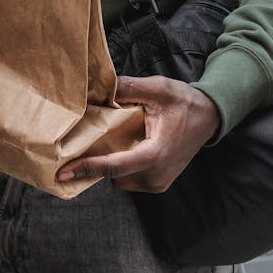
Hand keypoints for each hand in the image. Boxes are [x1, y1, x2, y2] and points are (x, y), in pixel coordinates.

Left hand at [57, 75, 221, 192]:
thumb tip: (98, 88)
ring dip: (110, 164)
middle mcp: (156, 175)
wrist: (211, 118)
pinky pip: (129, 179)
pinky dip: (121, 167)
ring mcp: (158, 183)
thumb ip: (128, 88)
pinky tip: (123, 147)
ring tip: (110, 141)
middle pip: (112, 174)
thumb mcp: (158, 88)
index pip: (115, 166)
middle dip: (95, 162)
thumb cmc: (185, 102)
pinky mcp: (158, 184)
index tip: (62, 172)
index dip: (87, 168)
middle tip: (81, 143)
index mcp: (156, 154)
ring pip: (119, 179)